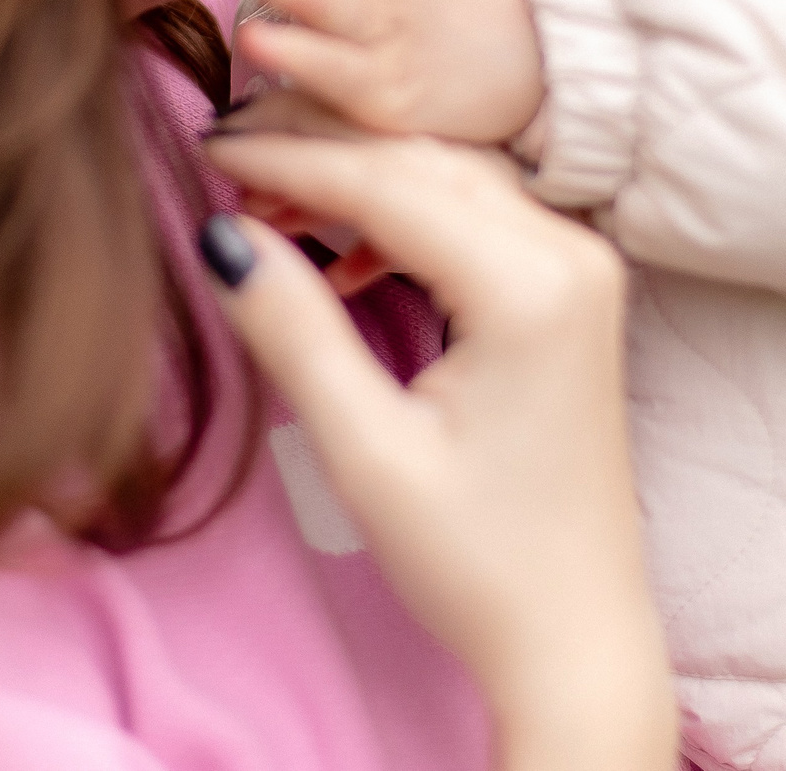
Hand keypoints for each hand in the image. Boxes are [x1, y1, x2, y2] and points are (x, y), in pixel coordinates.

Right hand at [198, 101, 677, 770]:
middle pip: (424, 160)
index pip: (388, 182)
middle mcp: (572, 256)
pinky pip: (477, 218)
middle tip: (226, 156)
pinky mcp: (570, 296)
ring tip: (266, 202)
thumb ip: (294, 331)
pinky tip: (338, 257)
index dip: (288, 159)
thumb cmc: (477, 563)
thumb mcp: (367, 452)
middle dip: (322, 150)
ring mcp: (581, 271)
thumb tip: (222, 234)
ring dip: (359, 179)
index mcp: (533, 287)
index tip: (205, 147)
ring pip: (451, 178)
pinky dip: (402, 218)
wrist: (576, 637)